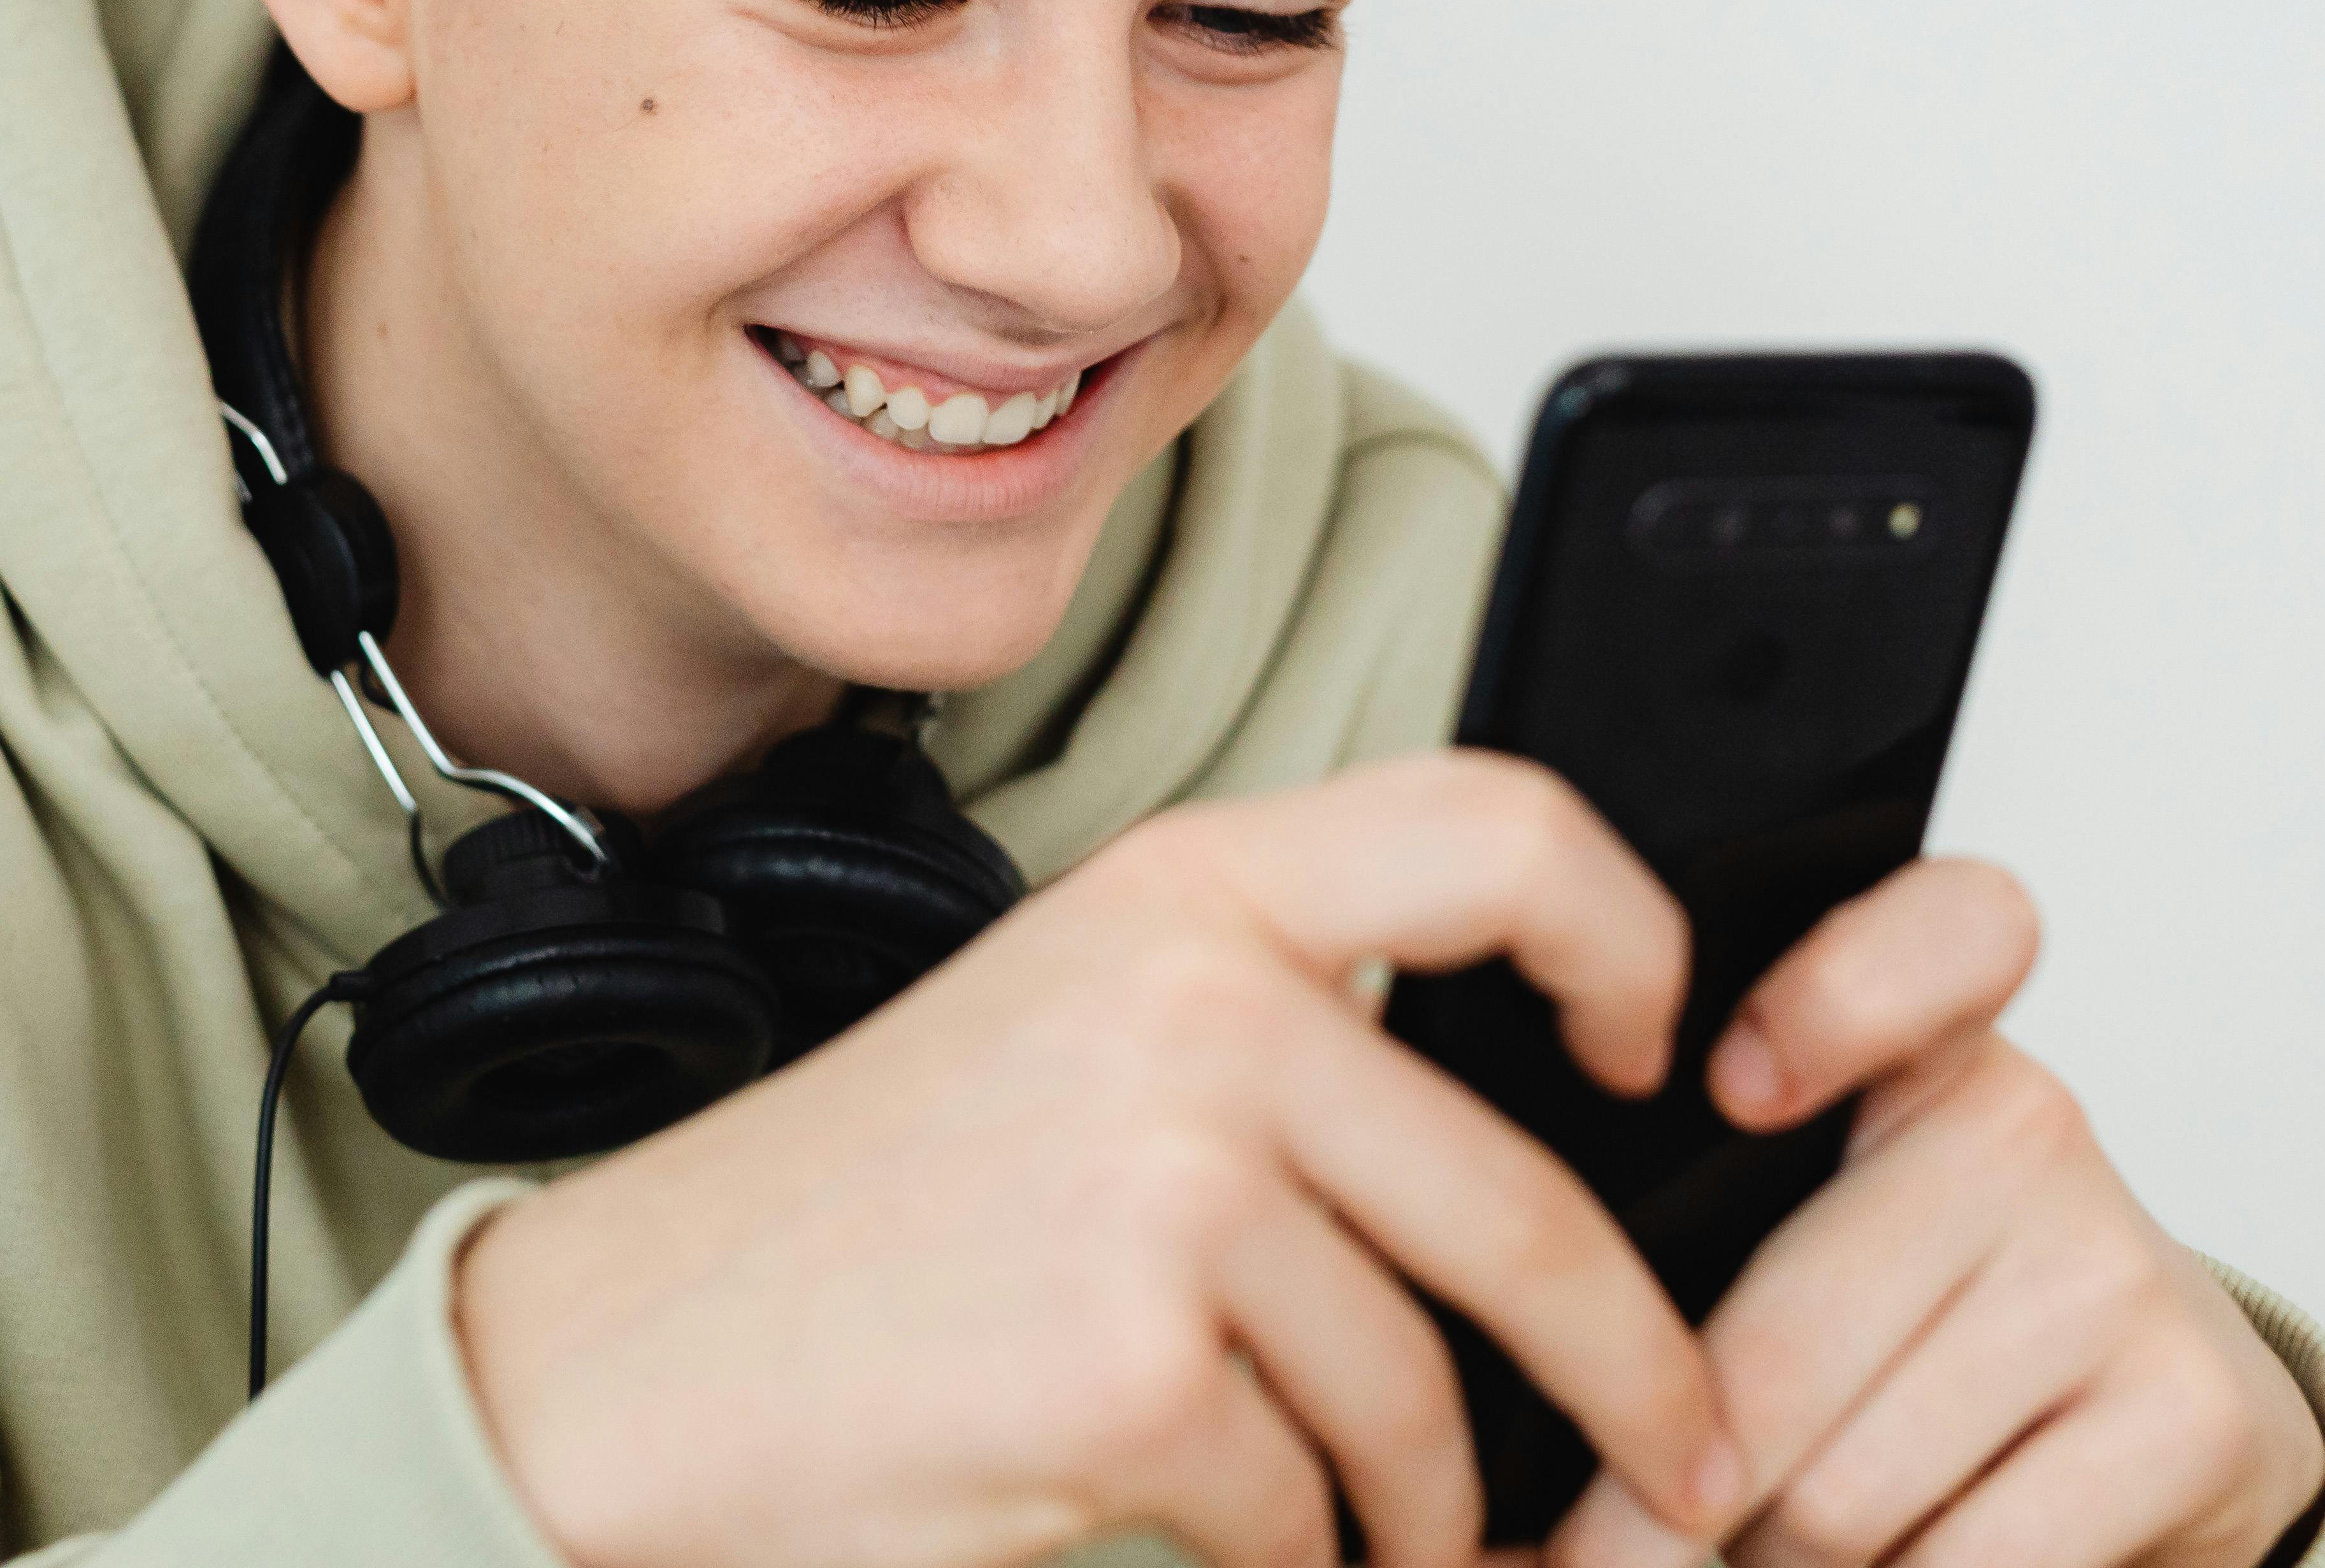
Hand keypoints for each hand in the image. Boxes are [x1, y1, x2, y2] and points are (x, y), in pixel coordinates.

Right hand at [455, 750, 1740, 1567]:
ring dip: (1432, 1506)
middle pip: (1520, 1200)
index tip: (1656, 1058)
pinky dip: (1308, 1563)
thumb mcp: (1067, 1023)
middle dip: (1636, 1370)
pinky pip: (1313, 1506)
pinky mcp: (1135, 1367)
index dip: (1632, 938)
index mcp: (1189, 891)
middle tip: (1689, 1457)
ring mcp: (1167, 1182)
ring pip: (1421, 1390)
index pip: (1500, 829)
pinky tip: (1254, 1555)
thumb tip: (1520, 1122)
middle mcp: (1194, 1006)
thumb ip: (1269, 1017)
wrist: (635, 1365)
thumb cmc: (852, 1217)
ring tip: (1401, 1545)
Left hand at [1536, 862, 2324, 1567]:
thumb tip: (1549, 1426)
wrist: (2172, 1427)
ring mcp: (2109, 1272)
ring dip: (1776, 1566)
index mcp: (1914, 1050)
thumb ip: (1679, 1264)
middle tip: (1661, 1517)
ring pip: (1835, 1494)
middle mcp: (2024, 1129)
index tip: (1737, 1087)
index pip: (1929, 937)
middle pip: (1765, 1357)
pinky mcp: (2184, 1419)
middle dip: (1680, 1488)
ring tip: (1786, 1541)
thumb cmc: (1939, 1325)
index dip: (1834, 997)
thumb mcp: (1813, 1240)